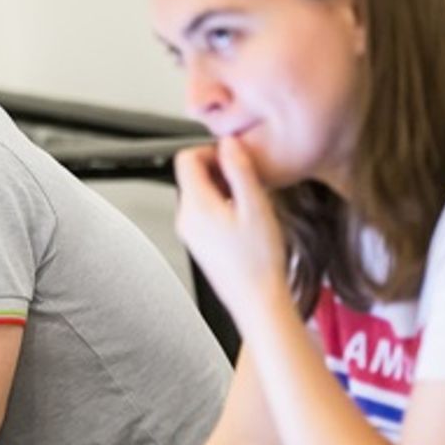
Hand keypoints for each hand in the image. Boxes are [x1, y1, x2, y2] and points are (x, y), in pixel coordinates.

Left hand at [173, 138, 289, 328]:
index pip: (186, 159)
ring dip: (223, 188)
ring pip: (200, 194)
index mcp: (194, 206)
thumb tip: (228, 143)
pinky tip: (245, 219)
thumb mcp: (256, 205)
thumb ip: (240, 169)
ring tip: (250, 202)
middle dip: (219, 171)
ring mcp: (190, 232)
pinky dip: (223, 206)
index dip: (210, 151)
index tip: (233, 157)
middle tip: (247, 181)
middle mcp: (185, 218)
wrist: (258, 301)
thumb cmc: (259, 261)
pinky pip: (205, 212)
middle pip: (192, 176)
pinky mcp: (199, 243)